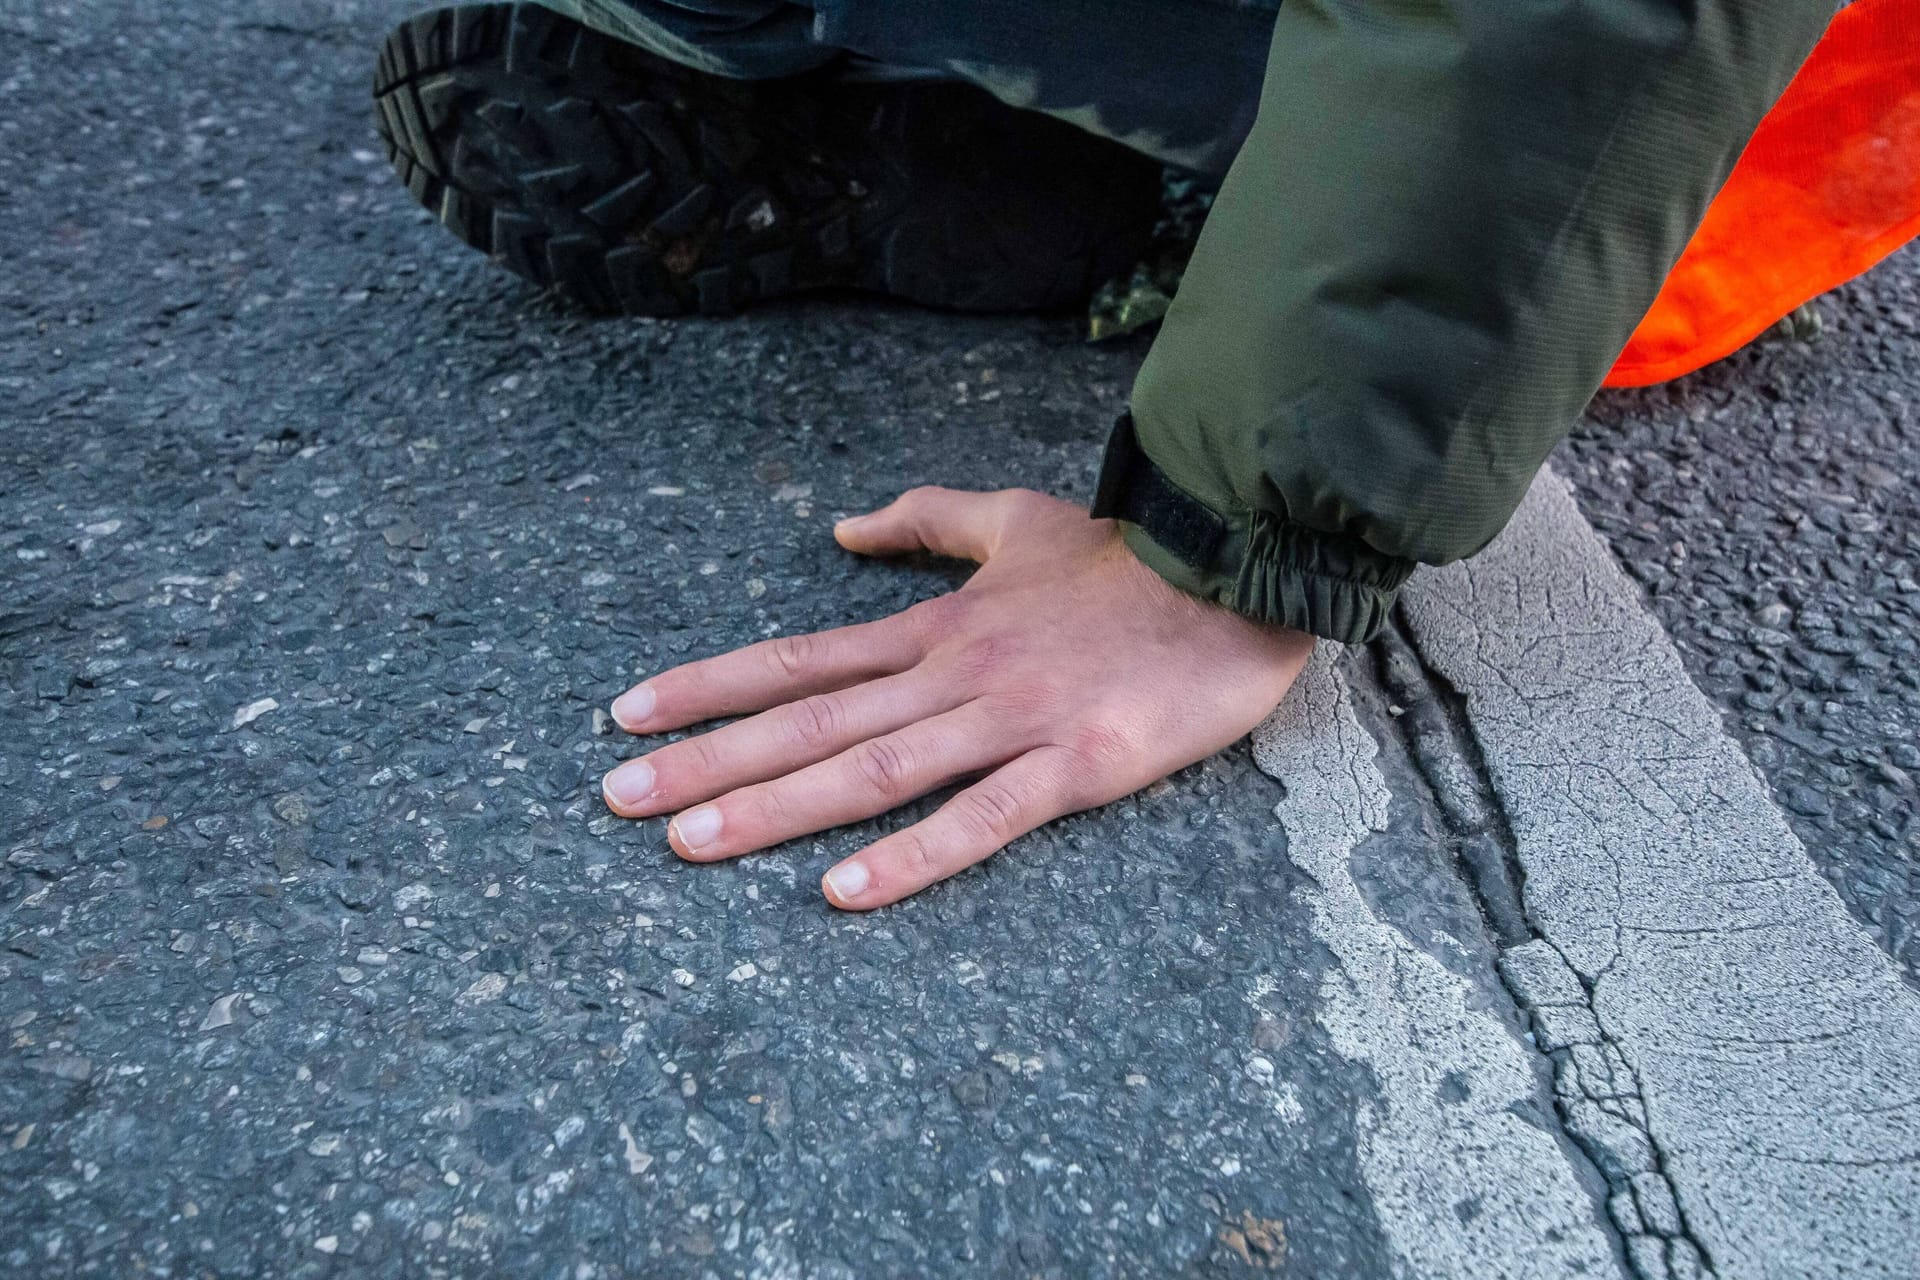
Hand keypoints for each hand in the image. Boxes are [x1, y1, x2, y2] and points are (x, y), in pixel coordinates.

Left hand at [601, 487, 1314, 908]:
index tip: (630, 715)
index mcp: (937, 628)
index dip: (711, 686)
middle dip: (709, 759)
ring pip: (873, 770)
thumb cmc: (1127, 557)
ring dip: (775, 807)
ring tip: (689, 843)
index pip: (801, 660)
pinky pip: (982, 818)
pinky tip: (842, 893)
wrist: (1236, 570)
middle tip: (617, 798)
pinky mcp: (1077, 763)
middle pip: (812, 722)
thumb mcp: (1014, 518)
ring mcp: (1011, 720)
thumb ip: (924, 519)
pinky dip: (911, 856)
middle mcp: (953, 674)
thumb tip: (840, 526)